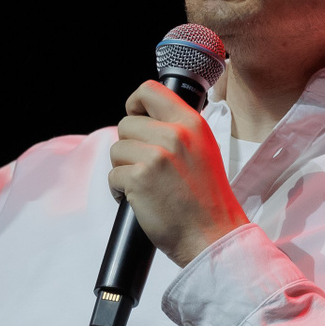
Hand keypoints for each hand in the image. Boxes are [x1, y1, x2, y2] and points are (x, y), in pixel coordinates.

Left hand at [109, 82, 252, 265]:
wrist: (212, 236)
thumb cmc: (206, 200)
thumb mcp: (203, 150)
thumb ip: (178, 130)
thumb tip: (146, 119)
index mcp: (192, 124)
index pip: (150, 89)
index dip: (135, 103)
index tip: (135, 118)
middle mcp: (175, 135)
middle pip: (126, 124)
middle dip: (129, 147)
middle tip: (145, 168)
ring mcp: (156, 156)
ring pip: (116, 150)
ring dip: (124, 169)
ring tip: (145, 185)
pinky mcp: (139, 179)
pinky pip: (112, 175)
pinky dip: (120, 190)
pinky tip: (139, 199)